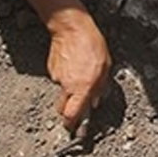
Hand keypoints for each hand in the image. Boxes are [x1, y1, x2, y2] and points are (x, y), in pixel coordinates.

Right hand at [45, 10, 110, 132]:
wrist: (71, 27)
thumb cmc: (92, 44)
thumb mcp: (106, 66)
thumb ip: (100, 87)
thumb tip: (95, 102)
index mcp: (83, 87)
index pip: (72, 115)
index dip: (72, 125)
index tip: (75, 128)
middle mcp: (68, 86)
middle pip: (62, 109)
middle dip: (68, 111)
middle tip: (77, 105)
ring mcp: (57, 78)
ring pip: (62, 91)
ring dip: (69, 89)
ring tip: (79, 73)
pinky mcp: (51, 69)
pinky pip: (59, 78)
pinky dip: (65, 76)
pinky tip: (72, 64)